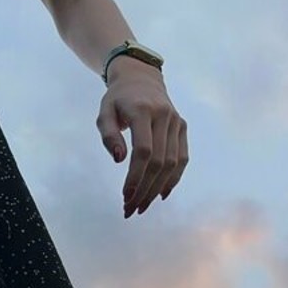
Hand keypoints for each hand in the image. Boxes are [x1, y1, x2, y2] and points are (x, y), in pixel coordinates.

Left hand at [96, 65, 188, 217]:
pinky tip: (161, 194)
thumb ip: (108, 135)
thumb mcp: (104, 112)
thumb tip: (119, 160)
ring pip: (173, 163)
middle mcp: (165, 116)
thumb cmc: (117, 99)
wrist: (141, 79)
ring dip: (157, 189)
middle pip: (159, 161)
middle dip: (145, 189)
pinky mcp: (183, 127)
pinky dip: (174, 179)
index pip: (143, 151)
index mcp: (143, 111)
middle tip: (131, 208)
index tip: (125, 196)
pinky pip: (183, 158)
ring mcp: (177, 122)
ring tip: (142, 206)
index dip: (136, 176)